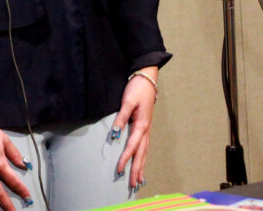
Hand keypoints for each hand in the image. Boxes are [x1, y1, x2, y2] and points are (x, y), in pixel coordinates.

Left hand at [113, 66, 158, 192]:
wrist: (147, 78)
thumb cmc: (137, 89)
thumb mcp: (127, 101)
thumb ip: (121, 118)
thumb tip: (115, 134)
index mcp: (142, 125)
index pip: (132, 146)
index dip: (125, 158)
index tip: (119, 169)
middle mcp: (146, 130)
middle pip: (141, 154)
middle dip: (137, 170)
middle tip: (134, 185)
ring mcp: (147, 129)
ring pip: (144, 152)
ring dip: (141, 166)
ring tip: (139, 181)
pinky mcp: (145, 127)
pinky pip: (144, 147)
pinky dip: (143, 158)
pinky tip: (141, 163)